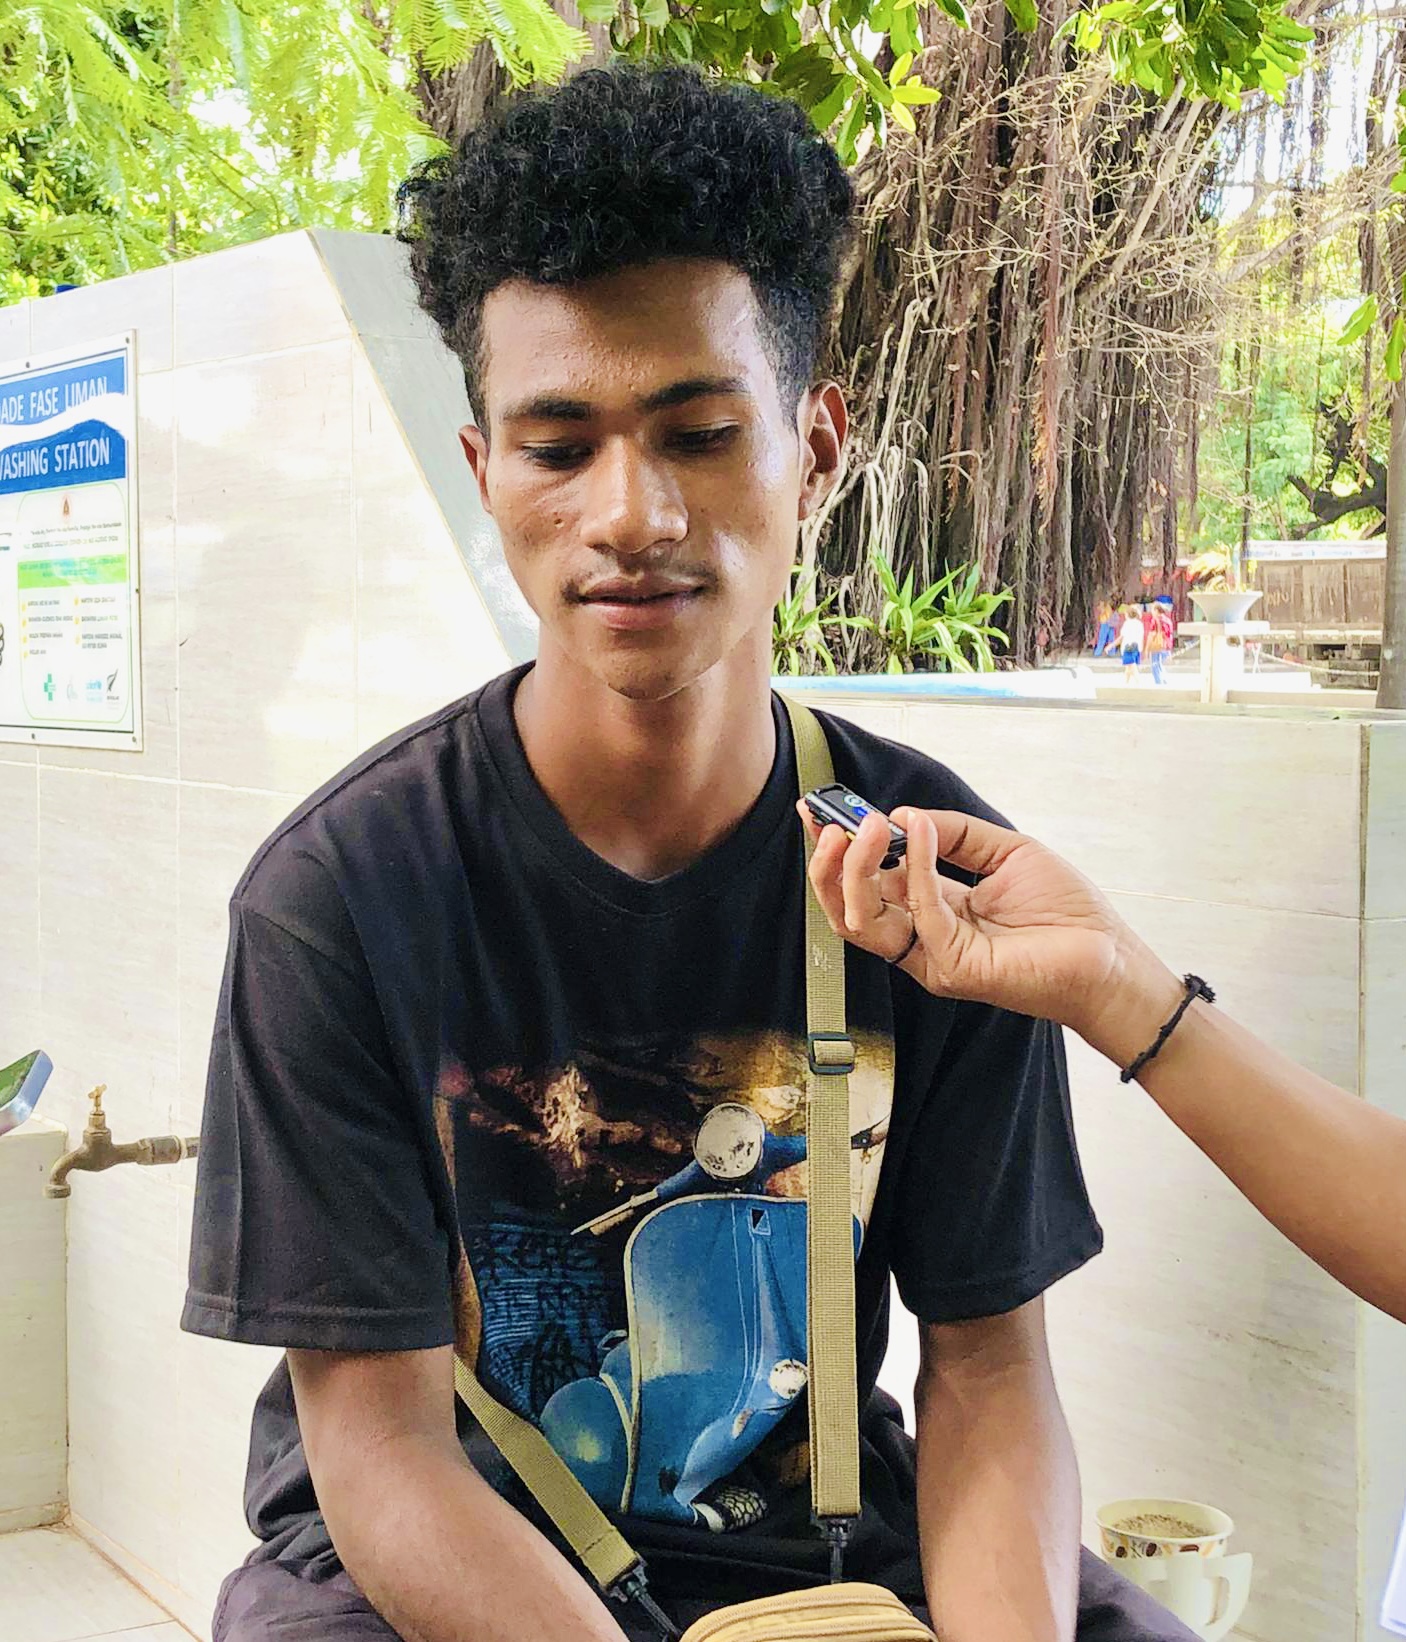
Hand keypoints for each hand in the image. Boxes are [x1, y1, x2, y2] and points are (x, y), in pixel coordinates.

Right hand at [798, 802, 1180, 1047]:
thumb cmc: (1067, 914)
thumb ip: (955, 834)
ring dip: (855, 869)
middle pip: (849, 908)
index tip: (816, 811)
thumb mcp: (1005, 852)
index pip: (867, 884)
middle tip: (830, 822)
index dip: (837, 851)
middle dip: (830, 864)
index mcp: (931, 912)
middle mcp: (923, 938)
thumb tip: (903, 815)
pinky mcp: (954, 967)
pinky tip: (917, 828)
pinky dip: (914, 866)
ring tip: (865, 825)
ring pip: (863, 921)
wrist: (1110, 958)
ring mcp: (934, 957)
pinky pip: (919, 912)